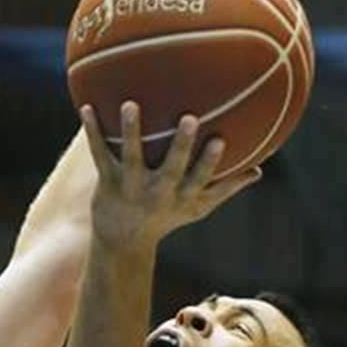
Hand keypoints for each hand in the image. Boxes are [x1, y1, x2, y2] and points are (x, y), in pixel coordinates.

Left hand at [80, 102, 260, 250]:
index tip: (220, 139)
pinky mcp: (108, 181)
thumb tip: (260, 171)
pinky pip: (100, 154)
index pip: (201, 179)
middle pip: (172, 168)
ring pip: (132, 157)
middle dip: (181, 146)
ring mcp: (131, 186)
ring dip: (132, 131)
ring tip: (130, 104)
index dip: (210, 162)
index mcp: (182, 196)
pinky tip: (87, 108)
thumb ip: (228, 187)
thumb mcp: (199, 207)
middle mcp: (158, 192)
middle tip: (189, 118)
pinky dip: (94, 132)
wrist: (123, 241)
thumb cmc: (166, 217)